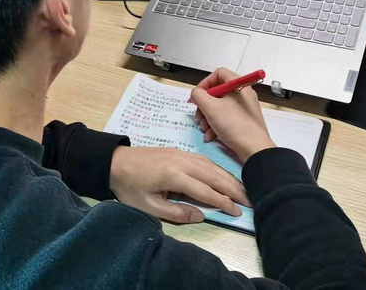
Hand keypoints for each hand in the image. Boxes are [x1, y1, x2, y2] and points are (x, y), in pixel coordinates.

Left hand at [109, 146, 249, 222]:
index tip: (237, 212)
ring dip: (228, 177)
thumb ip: (176, 213)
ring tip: (243, 190)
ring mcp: (181, 153)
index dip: (223, 202)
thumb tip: (202, 215)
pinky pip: (203, 160)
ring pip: (211, 165)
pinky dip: (217, 169)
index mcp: (174, 175)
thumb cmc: (129, 187)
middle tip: (250, 200)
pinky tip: (224, 176)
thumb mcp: (149, 207)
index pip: (206, 191)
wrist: (115, 162)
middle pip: (214, 175)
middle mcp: (181, 161)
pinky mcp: (179, 150)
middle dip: (233, 189)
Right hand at [191, 68, 275, 162]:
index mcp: (238, 85)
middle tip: (198, 116)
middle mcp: (243, 95)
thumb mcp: (211, 107)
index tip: (197, 95)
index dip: (205, 82)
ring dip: (207, 118)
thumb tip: (196, 93)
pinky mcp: (243, 122)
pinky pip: (226, 118)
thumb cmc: (233, 124)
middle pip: (217, 92)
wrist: (254, 149)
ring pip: (220, 107)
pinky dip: (216, 126)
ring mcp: (244, 109)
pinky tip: (210, 136)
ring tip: (204, 129)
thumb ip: (199, 95)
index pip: (219, 73)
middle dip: (204, 105)